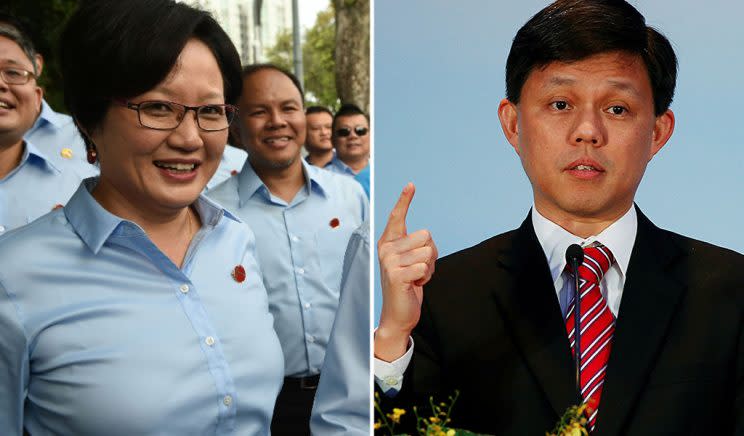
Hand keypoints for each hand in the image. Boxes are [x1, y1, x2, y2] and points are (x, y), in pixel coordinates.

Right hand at [375, 183, 437, 361]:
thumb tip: (426, 238)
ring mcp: (389, 262)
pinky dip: (426, 278)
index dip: (404, 200)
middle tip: (419, 268)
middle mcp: (385, 248)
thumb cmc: (408, 283)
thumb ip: (416, 245)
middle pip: (425, 235)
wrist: (398, 313)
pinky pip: (425, 268)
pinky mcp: (396, 276)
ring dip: (429, 267)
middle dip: (430, 253)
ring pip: (428, 252)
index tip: (411, 185)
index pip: (397, 216)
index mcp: (388, 242)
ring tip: (416, 277)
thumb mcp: (411, 260)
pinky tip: (414, 285)